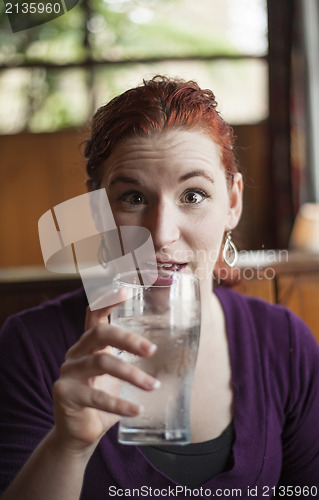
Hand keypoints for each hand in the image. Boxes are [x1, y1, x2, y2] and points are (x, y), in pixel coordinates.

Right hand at [52, 290, 157, 454]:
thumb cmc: (103, 397)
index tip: (126, 290)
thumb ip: (131, 359)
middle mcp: (75, 353)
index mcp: (89, 344)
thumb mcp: (117, 374)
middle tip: (151, 350)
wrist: (80, 433)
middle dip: (128, 339)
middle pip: (99, 334)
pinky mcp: (65, 394)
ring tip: (153, 386)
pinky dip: (119, 404)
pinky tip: (137, 410)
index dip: (107, 300)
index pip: (94, 314)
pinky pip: (96, 397)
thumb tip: (175, 345)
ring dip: (131, 374)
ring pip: (101, 363)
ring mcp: (68, 372)